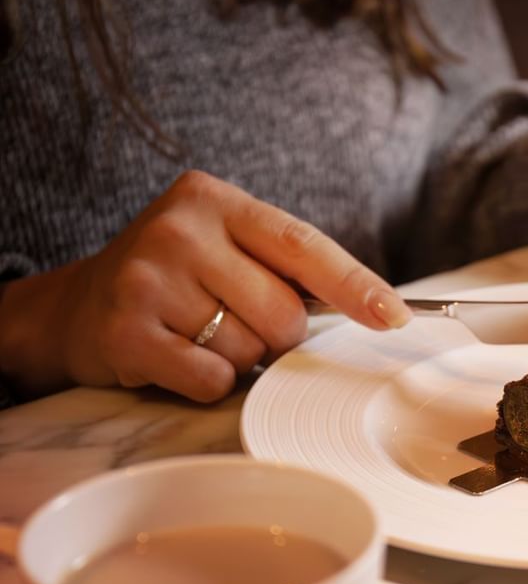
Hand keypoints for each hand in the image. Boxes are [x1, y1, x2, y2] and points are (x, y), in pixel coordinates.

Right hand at [0, 171, 410, 402]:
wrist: (78, 306)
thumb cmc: (180, 278)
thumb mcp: (227, 246)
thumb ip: (288, 267)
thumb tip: (379, 310)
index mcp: (215, 201)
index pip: (303, 247)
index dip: (355, 286)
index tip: (393, 318)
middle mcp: (179, 231)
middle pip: (284, 314)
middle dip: (276, 334)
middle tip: (234, 320)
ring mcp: (147, 280)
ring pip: (249, 351)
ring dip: (238, 358)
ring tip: (197, 334)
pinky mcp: (125, 331)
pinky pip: (211, 380)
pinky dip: (207, 382)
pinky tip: (177, 356)